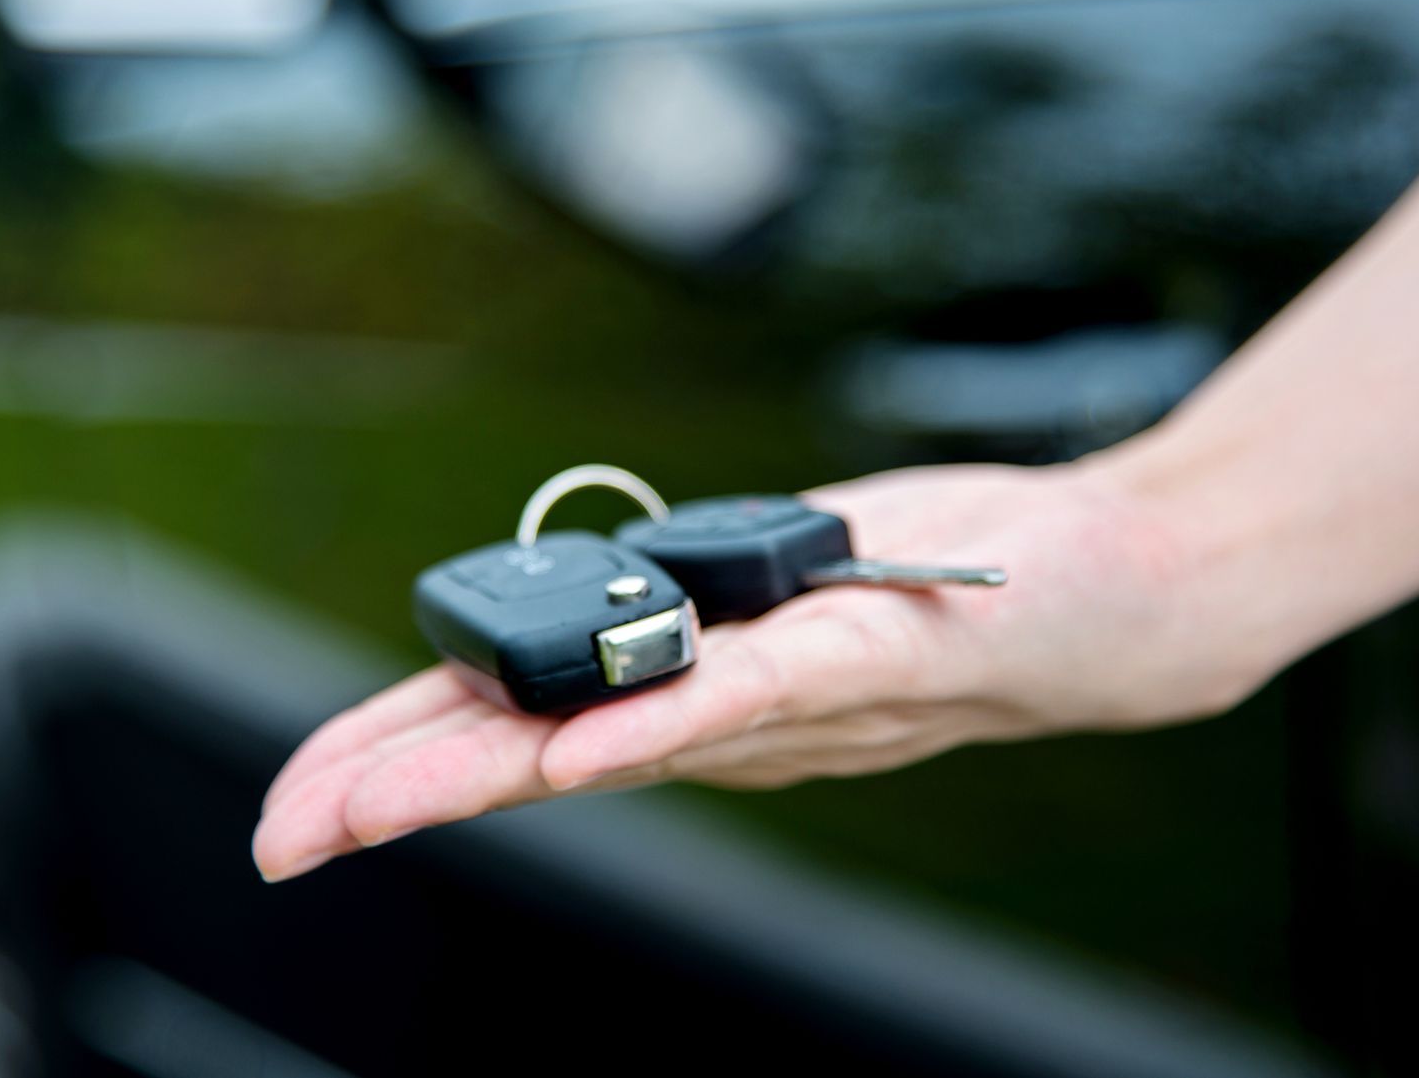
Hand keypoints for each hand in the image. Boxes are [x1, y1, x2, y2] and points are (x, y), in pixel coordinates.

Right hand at [251, 459, 1260, 882]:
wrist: (1136, 588)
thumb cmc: (973, 579)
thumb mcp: (801, 586)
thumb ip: (706, 610)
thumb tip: (608, 617)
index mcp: (694, 684)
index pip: (516, 719)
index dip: (398, 752)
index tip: (301, 793)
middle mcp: (732, 712)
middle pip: (535, 748)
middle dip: (393, 786)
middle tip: (281, 839)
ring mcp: (799, 689)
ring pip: (614, 738)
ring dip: (485, 772)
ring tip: (368, 809)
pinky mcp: (878, 647)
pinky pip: (753, 694)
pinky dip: (657, 725)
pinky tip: (579, 754)